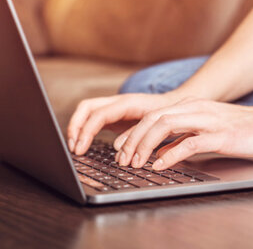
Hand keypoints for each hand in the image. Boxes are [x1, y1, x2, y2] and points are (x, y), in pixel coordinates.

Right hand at [67, 92, 188, 154]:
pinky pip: (93, 118)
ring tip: (75, 148)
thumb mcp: (157, 126)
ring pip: (86, 111)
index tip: (80, 148)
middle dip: (76, 127)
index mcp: (127, 102)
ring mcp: (114, 107)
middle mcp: (118, 101)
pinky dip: (85, 130)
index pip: (99, 114)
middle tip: (74, 148)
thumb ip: (137, 136)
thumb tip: (119, 151)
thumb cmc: (170, 115)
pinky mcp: (114, 115)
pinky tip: (83, 144)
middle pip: (86, 107)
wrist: (178, 105)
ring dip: (77, 128)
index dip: (87, 131)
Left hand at [113, 97, 252, 169]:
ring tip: (136, 162)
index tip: (119, 150)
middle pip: (152, 119)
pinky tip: (161, 164)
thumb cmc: (243, 129)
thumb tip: (160, 152)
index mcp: (190, 106)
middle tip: (122, 159)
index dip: (132, 133)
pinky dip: (170, 153)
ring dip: (145, 145)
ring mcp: (207, 120)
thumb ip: (183, 138)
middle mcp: (195, 108)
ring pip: (164, 125)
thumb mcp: (206, 131)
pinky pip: (189, 142)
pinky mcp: (220, 134)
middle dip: (132, 139)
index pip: (151, 116)